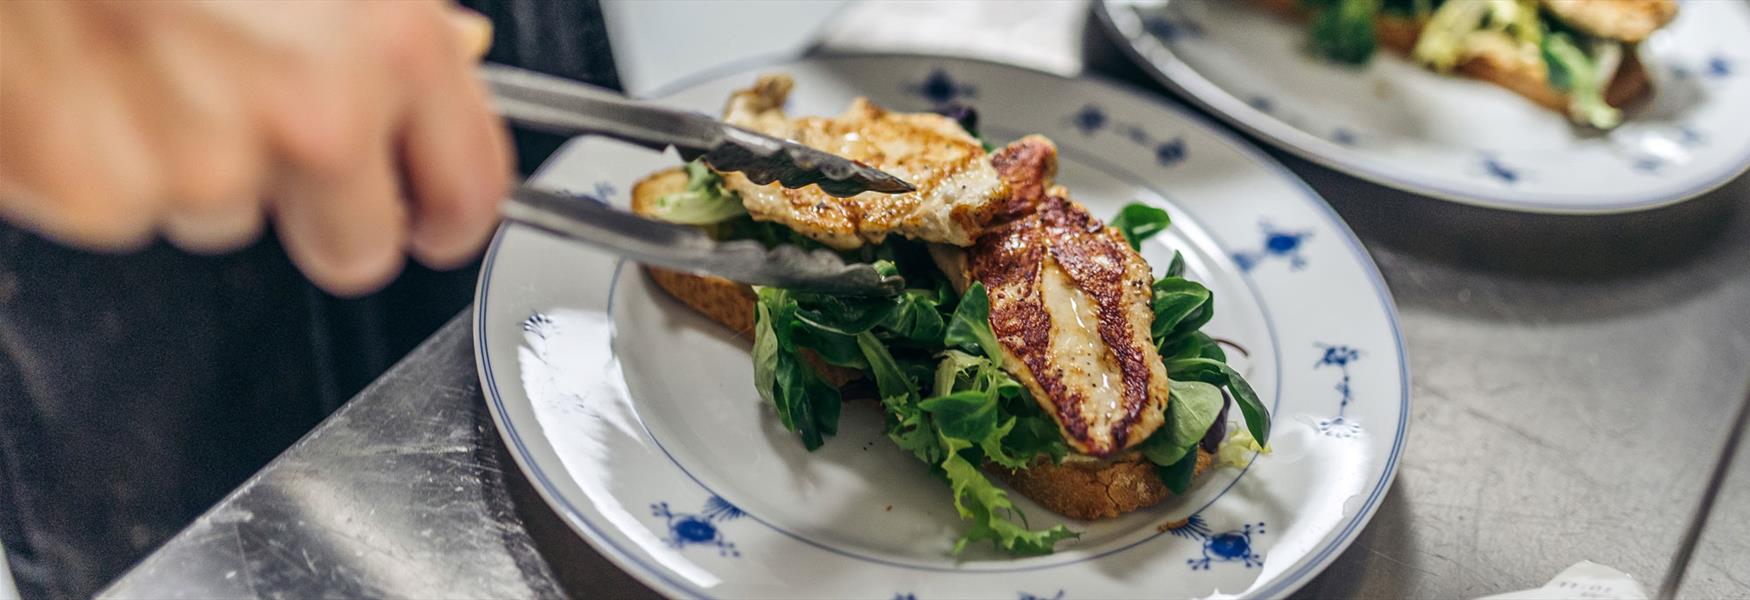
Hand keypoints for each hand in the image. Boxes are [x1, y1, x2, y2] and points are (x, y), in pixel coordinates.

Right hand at [0, 1, 511, 295]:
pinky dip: (103, 157)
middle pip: (355, 245)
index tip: (436, 220)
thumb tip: (455, 49)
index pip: (468, 188)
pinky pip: (125, 208)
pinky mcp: (102, 190)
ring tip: (150, 52)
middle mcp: (316, 115)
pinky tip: (90, 74)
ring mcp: (208, 165)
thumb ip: (394, 10)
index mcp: (392, 44)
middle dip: (323, 214)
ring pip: (227, 217)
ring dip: (197, 162)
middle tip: (267, 136)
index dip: (451, 214)